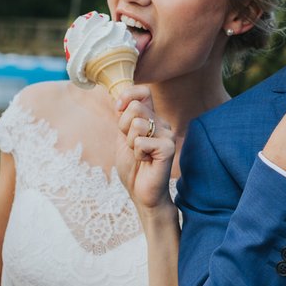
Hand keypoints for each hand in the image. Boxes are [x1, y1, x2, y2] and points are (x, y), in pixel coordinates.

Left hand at [113, 86, 176, 212]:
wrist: (141, 193)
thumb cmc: (133, 167)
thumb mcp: (123, 138)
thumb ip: (123, 118)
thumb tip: (118, 97)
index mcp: (152, 118)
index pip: (144, 92)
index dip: (127, 96)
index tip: (118, 109)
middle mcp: (162, 123)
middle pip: (136, 107)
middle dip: (124, 126)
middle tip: (131, 144)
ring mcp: (167, 135)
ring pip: (137, 123)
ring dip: (130, 143)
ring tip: (139, 154)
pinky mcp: (168, 148)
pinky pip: (141, 142)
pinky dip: (137, 154)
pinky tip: (145, 162)